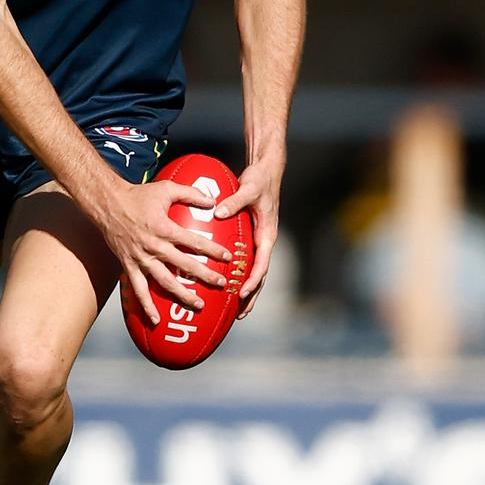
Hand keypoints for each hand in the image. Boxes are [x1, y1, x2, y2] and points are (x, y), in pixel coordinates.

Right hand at [92, 176, 233, 325]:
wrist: (107, 204)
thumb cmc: (138, 195)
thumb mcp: (166, 188)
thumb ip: (190, 194)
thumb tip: (212, 201)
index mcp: (164, 228)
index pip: (193, 242)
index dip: (212, 250)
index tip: (227, 257)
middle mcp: (153, 246)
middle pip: (183, 265)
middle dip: (204, 275)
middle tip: (221, 283)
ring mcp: (141, 259)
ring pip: (164, 281)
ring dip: (182, 294)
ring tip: (198, 304)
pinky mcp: (129, 266)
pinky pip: (138, 289)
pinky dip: (146, 306)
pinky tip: (155, 320)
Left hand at [214, 154, 282, 316]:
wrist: (266, 170)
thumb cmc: (259, 179)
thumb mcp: (248, 188)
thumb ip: (233, 200)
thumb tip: (218, 212)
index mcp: (267, 234)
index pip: (262, 264)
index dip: (253, 280)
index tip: (242, 293)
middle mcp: (264, 241)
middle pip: (260, 275)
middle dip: (251, 296)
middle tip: (239, 314)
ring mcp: (258, 240)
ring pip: (253, 271)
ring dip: (246, 290)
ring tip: (234, 309)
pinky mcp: (251, 236)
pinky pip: (244, 259)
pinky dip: (237, 272)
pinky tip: (224, 281)